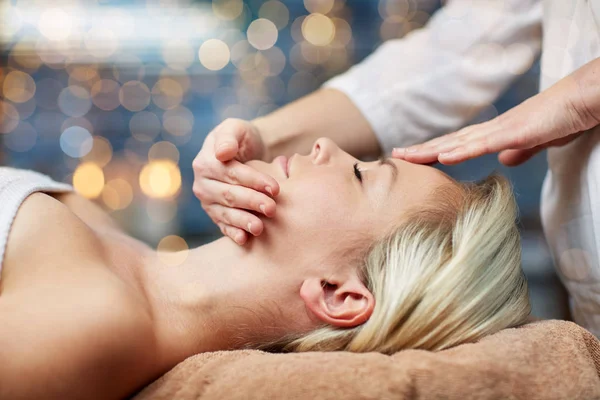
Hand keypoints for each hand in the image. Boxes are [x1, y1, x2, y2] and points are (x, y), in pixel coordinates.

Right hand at [193, 118, 279, 244]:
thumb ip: (229, 136)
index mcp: (205, 162)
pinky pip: (223, 226)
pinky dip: (233, 233)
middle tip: (273, 209)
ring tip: (260, 228)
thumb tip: (222, 152)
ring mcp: (208, 202)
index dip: (253, 181)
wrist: (245, 152)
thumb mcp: (237, 128)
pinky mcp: (215, 215)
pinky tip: (245, 239)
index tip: (275, 188)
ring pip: (226, 213)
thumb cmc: (242, 138)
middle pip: (229, 195)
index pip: (231, 173)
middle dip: (252, 202)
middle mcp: (202, 184)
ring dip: (243, 221)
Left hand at [392, 58, 599, 165]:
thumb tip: (505, 160)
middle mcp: (490, 130)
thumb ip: (519, 149)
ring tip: (405, 157)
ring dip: (430, 150)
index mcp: (493, 134)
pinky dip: (462, 151)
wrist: (581, 101)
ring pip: (457, 142)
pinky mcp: (514, 132)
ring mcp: (500, 130)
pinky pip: (483, 144)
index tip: (412, 158)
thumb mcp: (536, 140)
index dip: (433, 151)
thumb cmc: (560, 118)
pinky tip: (442, 157)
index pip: (456, 144)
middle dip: (421, 150)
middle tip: (394, 157)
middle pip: (448, 142)